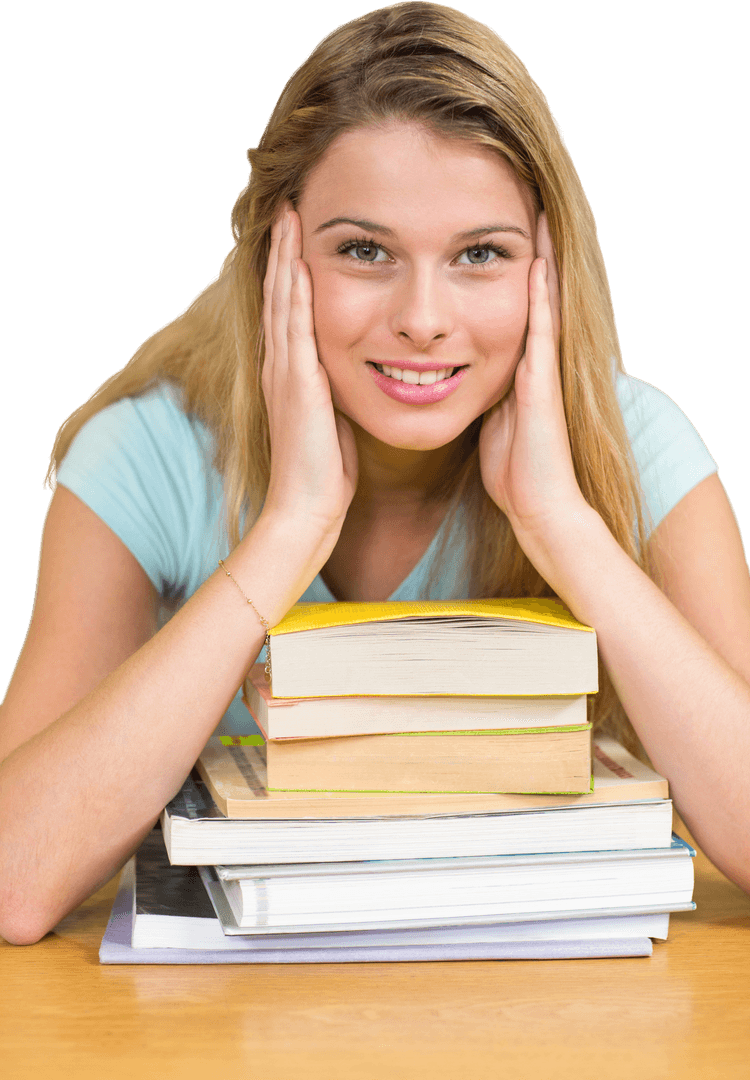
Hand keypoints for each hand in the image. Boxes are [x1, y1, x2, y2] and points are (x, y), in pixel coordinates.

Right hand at [261, 205, 357, 538]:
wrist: (307, 509)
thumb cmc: (325, 474)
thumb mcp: (333, 424)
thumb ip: (335, 396)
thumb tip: (348, 382)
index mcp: (292, 374)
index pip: (290, 310)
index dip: (291, 271)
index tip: (299, 236)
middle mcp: (282, 367)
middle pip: (279, 294)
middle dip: (282, 250)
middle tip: (286, 207)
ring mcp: (285, 373)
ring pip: (282, 301)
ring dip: (284, 257)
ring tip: (288, 216)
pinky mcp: (296, 385)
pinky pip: (295, 329)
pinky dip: (294, 293)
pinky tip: (298, 263)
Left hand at [478, 213, 588, 545]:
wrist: (538, 506)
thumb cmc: (513, 471)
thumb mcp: (488, 421)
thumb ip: (480, 395)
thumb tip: (452, 381)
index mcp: (515, 367)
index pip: (508, 308)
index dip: (501, 271)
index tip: (490, 233)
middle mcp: (532, 361)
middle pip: (530, 294)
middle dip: (526, 251)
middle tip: (526, 202)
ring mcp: (542, 369)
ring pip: (541, 302)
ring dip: (540, 258)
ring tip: (538, 213)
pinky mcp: (543, 383)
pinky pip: (541, 330)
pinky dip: (540, 296)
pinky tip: (537, 263)